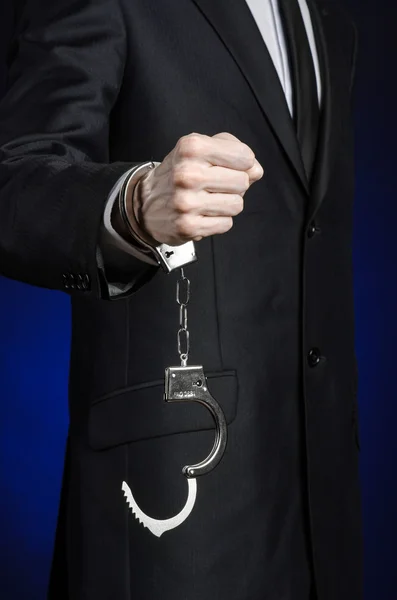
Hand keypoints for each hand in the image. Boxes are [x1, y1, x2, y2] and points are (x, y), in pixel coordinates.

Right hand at [127, 132, 263, 245]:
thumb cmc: (179, 173)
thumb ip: (233, 151)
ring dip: (228, 205)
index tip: (225, 166)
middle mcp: (188, 174)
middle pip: (243, 182)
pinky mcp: (188, 226)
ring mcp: (186, 202)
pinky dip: (219, 221)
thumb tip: (256, 170)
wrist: (144, 203)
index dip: (241, 163)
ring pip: (237, 205)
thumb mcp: (200, 149)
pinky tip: (203, 214)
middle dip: (235, 185)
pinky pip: (226, 224)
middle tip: (215, 185)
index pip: (245, 156)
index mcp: (192, 147)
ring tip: (208, 200)